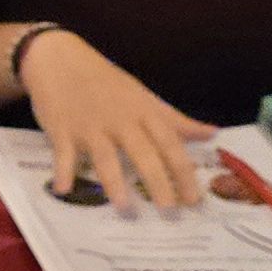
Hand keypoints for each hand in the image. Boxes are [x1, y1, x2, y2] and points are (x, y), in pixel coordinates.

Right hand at [20, 31, 216, 210]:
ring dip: (114, 182)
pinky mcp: (62, 130)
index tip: (193, 201)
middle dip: (158, 182)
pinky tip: (63, 190)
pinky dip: (62, 172)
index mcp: (143, 112)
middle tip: (169, 211)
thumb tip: (212, 133)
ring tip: (125, 207)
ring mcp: (90, 126)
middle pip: (143, 153)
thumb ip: (175, 120)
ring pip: (105, 156)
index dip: (183, 172)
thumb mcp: (144, 97)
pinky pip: (63, 154)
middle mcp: (120, 120)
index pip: (170, 144)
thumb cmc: (106, 82)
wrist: (59, 59)